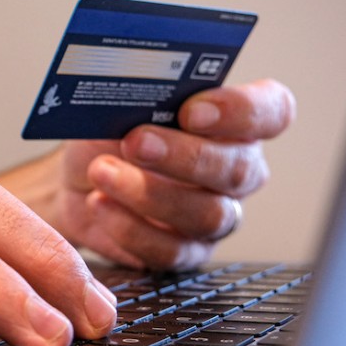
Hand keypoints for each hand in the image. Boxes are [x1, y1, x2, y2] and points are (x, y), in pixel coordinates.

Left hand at [0, 79, 295, 269]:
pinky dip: (130, 227)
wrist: (74, 182)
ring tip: (103, 172)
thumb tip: (135, 93)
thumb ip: (142, 97)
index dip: (240, 111)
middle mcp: (236, 171)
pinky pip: (171, 250)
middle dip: (183, 156)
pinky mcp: (185, 252)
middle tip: (135, 142)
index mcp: (235, 123)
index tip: (191, 110)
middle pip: (236, 170)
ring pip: (207, 215)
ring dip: (148, 193)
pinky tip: (99, 204)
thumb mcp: (119, 106)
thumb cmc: (108, 137)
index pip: (271, 112)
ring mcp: (215, 216)